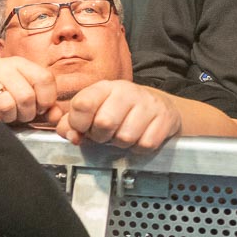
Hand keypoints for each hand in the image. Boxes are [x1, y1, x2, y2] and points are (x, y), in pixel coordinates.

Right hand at [0, 56, 59, 124]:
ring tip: (6, 114)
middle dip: (27, 113)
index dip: (46, 99)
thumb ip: (43, 107)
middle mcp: (2, 66)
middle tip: (19, 114)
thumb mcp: (24, 100)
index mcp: (18, 63)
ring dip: (11, 116)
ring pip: (11, 103)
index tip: (40, 107)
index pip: (45, 79)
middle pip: (28, 95)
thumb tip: (57, 115)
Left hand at [56, 80, 179, 149]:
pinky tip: (139, 137)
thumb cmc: (117, 112)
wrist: (156, 107)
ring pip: (125, 137)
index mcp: (103, 88)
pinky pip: (145, 144)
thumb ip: (71, 124)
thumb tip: (70, 135)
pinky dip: (139, 148)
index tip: (83, 128)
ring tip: (122, 134)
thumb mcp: (91, 113)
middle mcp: (126, 91)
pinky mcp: (165, 118)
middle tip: (105, 134)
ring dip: (121, 143)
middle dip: (101, 137)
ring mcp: (148, 103)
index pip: (82, 105)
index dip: (78, 124)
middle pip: (104, 123)